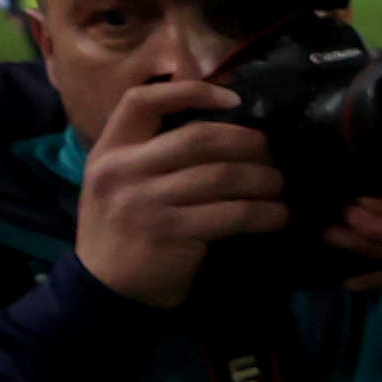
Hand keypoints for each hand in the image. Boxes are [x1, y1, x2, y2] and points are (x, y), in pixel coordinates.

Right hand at [74, 77, 284, 308]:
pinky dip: (264, 213)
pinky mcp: (170, 232)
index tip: (233, 98)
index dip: (190, 91)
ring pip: (222, 175)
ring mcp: (144, 202)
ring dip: (263, 179)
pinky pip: (232, 213)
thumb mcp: (118, 183)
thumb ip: (151, 153)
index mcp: (109, 152)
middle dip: (246, 142)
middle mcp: (122, 171)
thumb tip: (220, 125)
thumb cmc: (122, 230)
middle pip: (198, 137)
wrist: (103, 290)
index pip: (140, 101)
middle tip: (271, 153)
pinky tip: (278, 216)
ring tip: (278, 186)